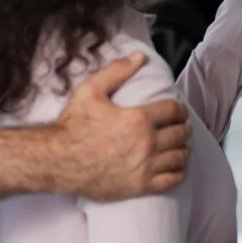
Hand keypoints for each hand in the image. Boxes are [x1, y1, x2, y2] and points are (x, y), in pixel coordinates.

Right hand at [54, 53, 192, 200]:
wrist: (58, 161)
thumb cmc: (73, 126)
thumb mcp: (90, 90)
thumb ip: (117, 71)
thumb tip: (139, 56)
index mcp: (138, 118)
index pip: (174, 111)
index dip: (180, 109)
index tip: (178, 111)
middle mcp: (146, 143)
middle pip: (180, 133)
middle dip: (183, 128)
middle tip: (180, 127)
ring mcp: (145, 166)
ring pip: (179, 156)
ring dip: (183, 149)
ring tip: (179, 145)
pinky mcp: (140, 186)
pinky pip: (172, 180)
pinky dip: (179, 172)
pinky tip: (176, 167)